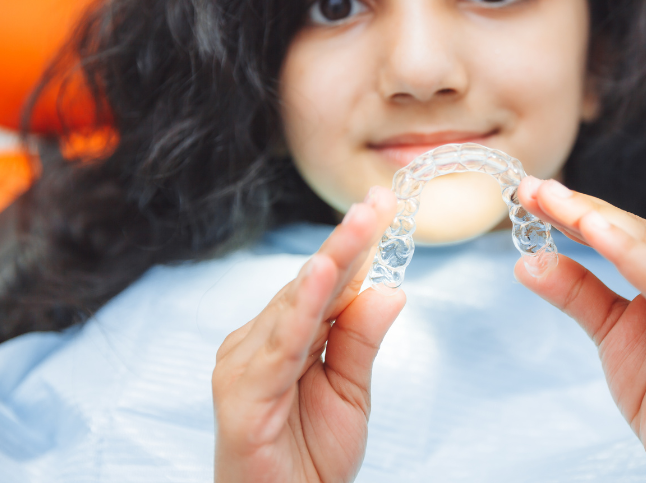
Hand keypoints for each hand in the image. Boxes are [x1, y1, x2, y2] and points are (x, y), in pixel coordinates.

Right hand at [212, 186, 404, 482]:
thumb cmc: (312, 456)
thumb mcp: (350, 391)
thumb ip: (362, 340)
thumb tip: (391, 290)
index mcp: (286, 336)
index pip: (326, 282)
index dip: (356, 245)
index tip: (384, 205)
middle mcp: (259, 341)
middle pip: (311, 283)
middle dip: (349, 242)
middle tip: (379, 202)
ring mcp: (245, 363)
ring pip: (296, 303)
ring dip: (331, 262)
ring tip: (362, 223)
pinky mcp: (240, 392)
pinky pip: (280, 345)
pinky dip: (301, 308)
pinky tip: (322, 276)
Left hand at [514, 177, 645, 482]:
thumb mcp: (608, 329)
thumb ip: (576, 290)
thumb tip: (528, 259)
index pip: (623, 228)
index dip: (576, 208)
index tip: (530, 191)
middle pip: (633, 229)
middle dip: (578, 208)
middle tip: (531, 189)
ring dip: (597, 221)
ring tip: (553, 202)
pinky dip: (630, 254)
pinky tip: (595, 232)